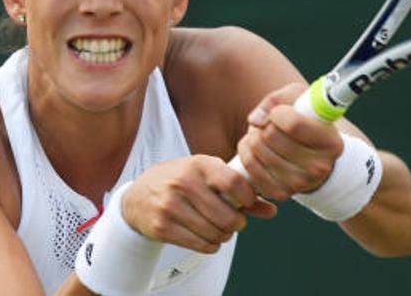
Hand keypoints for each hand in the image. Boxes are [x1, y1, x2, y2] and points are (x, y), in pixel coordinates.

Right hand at [122, 155, 276, 253]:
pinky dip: (211, 245)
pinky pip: (201, 244)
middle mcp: (184, 182)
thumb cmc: (179, 181)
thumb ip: (239, 190)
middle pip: (227, 216)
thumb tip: (271, 210)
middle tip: (234, 222)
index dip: (248, 198)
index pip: (234, 182)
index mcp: (198, 164)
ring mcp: (171, 205)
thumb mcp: (207, 175)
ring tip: (219, 229)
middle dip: (237, 224)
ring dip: (224, 236)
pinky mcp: (162, 226)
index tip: (248, 203)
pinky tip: (207, 237)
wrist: (139, 195)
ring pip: (215, 233)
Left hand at [236, 83, 344, 200]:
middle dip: (264, 124)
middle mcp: (319, 167)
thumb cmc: (306, 122)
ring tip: (261, 133)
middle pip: (271, 137)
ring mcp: (300, 183)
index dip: (277, 113)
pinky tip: (253, 147)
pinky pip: (250, 168)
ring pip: (257, 151)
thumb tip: (255, 120)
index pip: (293, 124)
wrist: (313, 157)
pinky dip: (246, 153)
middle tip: (268, 123)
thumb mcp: (301, 100)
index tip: (279, 112)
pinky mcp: (281, 193)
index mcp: (331, 143)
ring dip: (252, 136)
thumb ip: (278, 100)